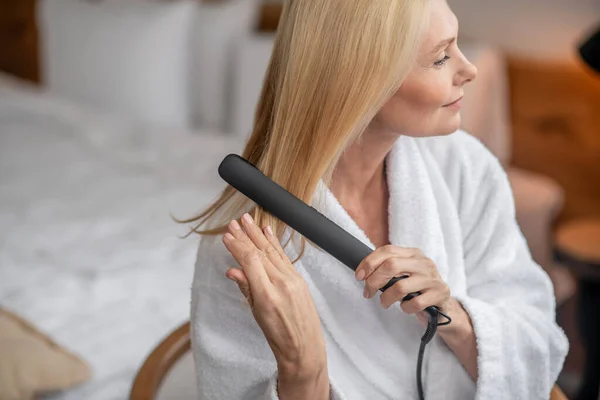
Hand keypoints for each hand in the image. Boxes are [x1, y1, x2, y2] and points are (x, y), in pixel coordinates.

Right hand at [222, 213, 327, 378]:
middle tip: (234, 222)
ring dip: (258, 235)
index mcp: (267, 295)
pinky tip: (267, 232)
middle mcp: (281, 283)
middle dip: (245, 235)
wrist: (304, 347)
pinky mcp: (299, 279)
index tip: (226, 236)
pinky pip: (284, 257)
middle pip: (260, 253)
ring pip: (272, 252)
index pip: (250, 262)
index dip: (237, 247)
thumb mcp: (256, 315)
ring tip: (247, 220)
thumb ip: (246, 289)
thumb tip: (232, 271)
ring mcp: (293, 280)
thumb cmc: (278, 336)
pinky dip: (274, 243)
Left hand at [354, 245, 450, 318]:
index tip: (359, 276)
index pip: (387, 250)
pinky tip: (405, 308)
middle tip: (368, 292)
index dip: (369, 262)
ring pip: (400, 287)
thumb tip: (363, 273)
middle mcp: (424, 263)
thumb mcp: (403, 274)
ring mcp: (433, 278)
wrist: (442, 306)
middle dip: (374, 281)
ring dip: (386, 298)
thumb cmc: (416, 289)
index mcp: (413, 254)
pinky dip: (405, 308)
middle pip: (391, 265)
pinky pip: (415, 303)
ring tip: (385, 303)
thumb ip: (387, 269)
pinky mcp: (440, 294)